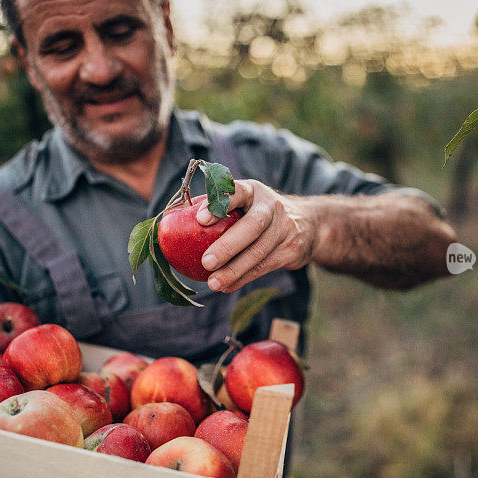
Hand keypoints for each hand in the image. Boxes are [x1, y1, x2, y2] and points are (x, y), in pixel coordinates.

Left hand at [195, 179, 316, 291]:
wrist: (306, 224)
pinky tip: (227, 286)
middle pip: (251, 226)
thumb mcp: (244, 202)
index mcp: (253, 191)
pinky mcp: (292, 249)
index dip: (219, 204)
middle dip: (228, 246)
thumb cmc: (257, 213)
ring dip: (234, 270)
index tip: (200, 219)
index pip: (236, 191)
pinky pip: (264, 267)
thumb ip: (216, 208)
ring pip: (259, 252)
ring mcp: (285, 228)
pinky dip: (244, 278)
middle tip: (205, 262)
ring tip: (213, 283)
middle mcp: (272, 206)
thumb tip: (170, 221)